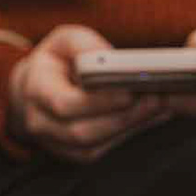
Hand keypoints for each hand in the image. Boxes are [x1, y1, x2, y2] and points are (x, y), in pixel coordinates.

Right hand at [8, 25, 171, 161]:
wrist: (35, 90)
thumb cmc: (56, 61)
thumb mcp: (64, 41)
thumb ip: (84, 45)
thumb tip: (112, 59)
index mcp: (36, 91)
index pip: (64, 105)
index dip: (98, 102)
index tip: (129, 92)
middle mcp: (41, 123)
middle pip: (83, 132)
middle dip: (123, 117)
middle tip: (156, 99)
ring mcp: (57, 144)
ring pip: (95, 146)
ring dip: (131, 127)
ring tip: (160, 106)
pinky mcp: (75, 154)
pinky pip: (104, 150)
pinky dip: (130, 133)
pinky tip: (152, 116)